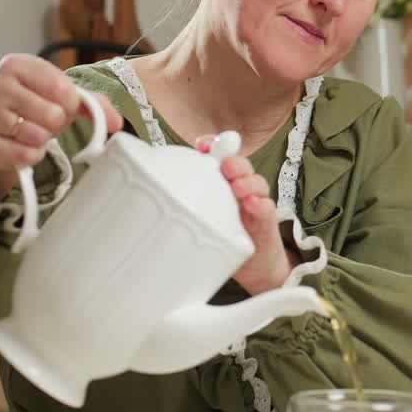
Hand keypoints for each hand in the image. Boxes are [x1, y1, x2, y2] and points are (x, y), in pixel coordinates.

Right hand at [0, 54, 122, 206]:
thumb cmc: (33, 105)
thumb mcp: (63, 97)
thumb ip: (94, 104)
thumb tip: (116, 122)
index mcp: (18, 64)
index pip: (63, 88)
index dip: (70, 104)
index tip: (63, 104)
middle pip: (53, 114)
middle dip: (56, 123)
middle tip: (45, 120)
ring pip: (36, 135)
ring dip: (43, 139)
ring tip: (34, 131)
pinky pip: (22, 154)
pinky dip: (31, 155)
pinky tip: (25, 145)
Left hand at [196, 134, 302, 294]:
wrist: (249, 266)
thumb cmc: (220, 239)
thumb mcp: (197, 218)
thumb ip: (181, 201)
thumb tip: (145, 190)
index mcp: (221, 183)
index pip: (219, 157)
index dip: (212, 146)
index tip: (201, 144)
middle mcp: (239, 189)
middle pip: (240, 166)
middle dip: (232, 161)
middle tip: (224, 166)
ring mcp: (254, 204)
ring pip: (256, 183)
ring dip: (247, 181)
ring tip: (237, 186)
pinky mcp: (266, 222)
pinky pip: (266, 209)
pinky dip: (260, 204)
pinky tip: (252, 203)